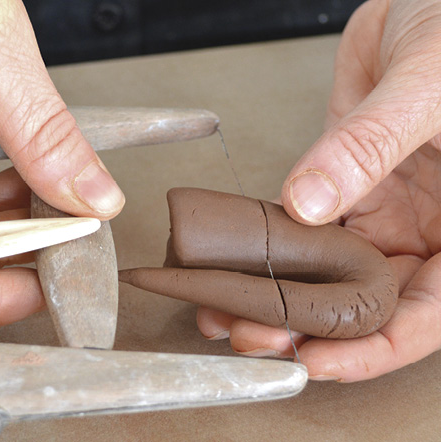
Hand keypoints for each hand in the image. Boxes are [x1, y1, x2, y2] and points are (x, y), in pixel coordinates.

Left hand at [197, 0, 440, 380]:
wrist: (428, 3)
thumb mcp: (431, 87)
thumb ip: (373, 146)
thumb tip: (311, 201)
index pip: (425, 313)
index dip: (372, 347)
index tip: (316, 360)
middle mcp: (423, 229)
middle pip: (365, 303)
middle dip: (309, 329)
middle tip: (254, 337)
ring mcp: (379, 210)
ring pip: (326, 274)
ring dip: (277, 296)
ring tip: (227, 313)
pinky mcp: (341, 186)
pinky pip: (299, 229)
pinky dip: (266, 250)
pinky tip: (232, 265)